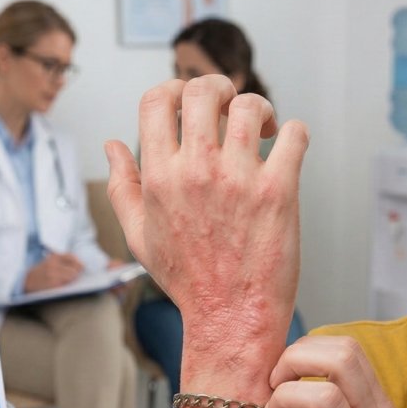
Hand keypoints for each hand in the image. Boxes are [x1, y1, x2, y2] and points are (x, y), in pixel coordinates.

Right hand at [24, 253, 82, 291]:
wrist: (27, 280)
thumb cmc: (42, 271)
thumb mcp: (50, 261)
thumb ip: (63, 261)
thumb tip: (80, 266)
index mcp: (54, 257)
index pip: (72, 256)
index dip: (79, 263)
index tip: (82, 267)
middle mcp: (53, 264)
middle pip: (75, 269)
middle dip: (76, 273)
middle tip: (74, 276)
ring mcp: (53, 274)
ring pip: (72, 277)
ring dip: (72, 280)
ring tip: (67, 281)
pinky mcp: (53, 284)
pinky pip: (66, 285)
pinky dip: (66, 285)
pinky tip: (62, 285)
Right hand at [105, 77, 308, 357]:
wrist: (231, 318)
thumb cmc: (190, 282)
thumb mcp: (139, 237)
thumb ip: (122, 186)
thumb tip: (111, 146)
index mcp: (160, 178)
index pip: (157, 100)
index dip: (175, 89)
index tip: (191, 102)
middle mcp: (196, 172)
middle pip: (204, 90)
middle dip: (220, 89)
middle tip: (232, 109)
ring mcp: (239, 180)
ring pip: (250, 105)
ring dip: (260, 109)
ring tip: (264, 131)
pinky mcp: (278, 192)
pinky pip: (294, 135)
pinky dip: (294, 133)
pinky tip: (288, 147)